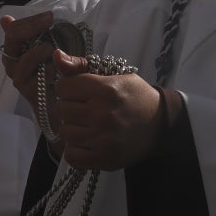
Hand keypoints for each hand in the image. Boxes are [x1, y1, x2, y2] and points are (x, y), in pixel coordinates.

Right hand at [0, 12, 57, 106]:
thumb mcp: (47, 48)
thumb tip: (4, 19)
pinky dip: (51, 69)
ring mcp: (19, 78)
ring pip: (25, 58)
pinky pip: (39, 77)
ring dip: (42, 50)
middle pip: (12, 39)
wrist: (60, 101)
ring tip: (54, 50)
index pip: (13, 29)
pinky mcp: (30, 92)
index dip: (29, 20)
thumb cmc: (54, 70)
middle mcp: (12, 63)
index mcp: (14, 50)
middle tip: (49, 21)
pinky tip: (59, 68)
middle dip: (32, 27)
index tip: (48, 16)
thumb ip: (29, 33)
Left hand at [49, 55, 162, 171]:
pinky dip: (75, 149)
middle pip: (61, 109)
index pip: (63, 87)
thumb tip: (56, 56)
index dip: (68, 87)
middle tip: (82, 107)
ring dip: (72, 127)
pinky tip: (86, 141)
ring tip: (85, 124)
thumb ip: (81, 66)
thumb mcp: (113, 74)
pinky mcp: (105, 159)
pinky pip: (72, 156)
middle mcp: (103, 114)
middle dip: (68, 106)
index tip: (78, 90)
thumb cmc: (134, 96)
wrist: (159, 124)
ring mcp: (103, 139)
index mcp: (106, 90)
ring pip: (65, 132)